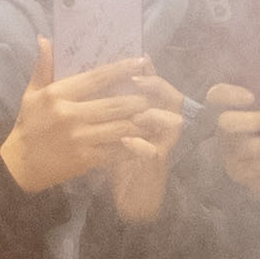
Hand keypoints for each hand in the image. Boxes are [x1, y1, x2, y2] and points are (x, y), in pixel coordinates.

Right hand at [2, 42, 169, 194]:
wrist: (19, 165)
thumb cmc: (28, 125)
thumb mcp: (31, 94)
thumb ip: (43, 67)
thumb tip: (46, 39)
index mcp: (58, 95)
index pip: (96, 78)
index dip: (122, 69)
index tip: (141, 62)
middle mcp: (70, 115)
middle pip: (114, 103)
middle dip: (138, 98)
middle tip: (154, 93)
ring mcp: (79, 138)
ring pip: (120, 127)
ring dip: (140, 121)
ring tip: (155, 115)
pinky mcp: (85, 159)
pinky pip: (116, 150)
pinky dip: (132, 144)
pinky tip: (145, 139)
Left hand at [106, 73, 187, 223]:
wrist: (127, 199)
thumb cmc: (115, 159)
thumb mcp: (106, 128)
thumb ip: (100, 103)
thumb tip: (86, 75)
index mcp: (151, 113)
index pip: (155, 86)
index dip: (150, 72)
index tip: (138, 59)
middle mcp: (162, 128)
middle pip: (172, 98)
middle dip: (157, 86)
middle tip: (138, 79)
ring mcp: (161, 147)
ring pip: (173, 123)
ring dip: (156, 115)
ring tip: (138, 111)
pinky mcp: (154, 168)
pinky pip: (153, 153)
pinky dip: (141, 146)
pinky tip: (126, 141)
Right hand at [207, 82, 259, 198]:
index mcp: (228, 108)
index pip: (216, 95)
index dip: (231, 94)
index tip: (251, 97)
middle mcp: (223, 129)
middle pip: (226, 122)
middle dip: (253, 121)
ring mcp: (228, 152)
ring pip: (243, 148)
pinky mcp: (237, 172)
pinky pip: (252, 170)